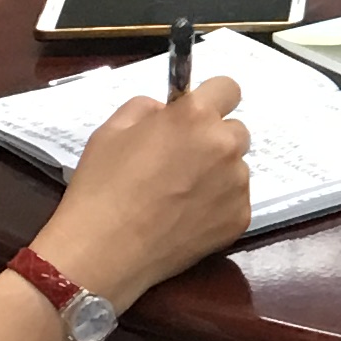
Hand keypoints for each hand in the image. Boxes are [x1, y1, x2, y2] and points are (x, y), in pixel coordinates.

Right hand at [39, 78, 251, 299]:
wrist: (103, 251)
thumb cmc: (101, 187)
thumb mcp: (111, 131)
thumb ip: (146, 108)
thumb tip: (167, 110)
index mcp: (195, 117)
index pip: (228, 88)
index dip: (211, 100)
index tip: (197, 115)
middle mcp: (225, 146)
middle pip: (236, 131)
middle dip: (214, 140)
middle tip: (181, 162)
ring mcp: (237, 185)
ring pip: (236, 168)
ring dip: (217, 174)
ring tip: (179, 197)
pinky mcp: (239, 219)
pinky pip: (235, 201)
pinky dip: (216, 206)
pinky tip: (185, 219)